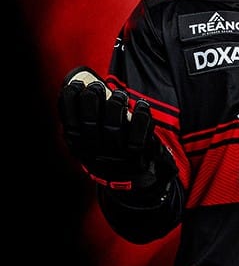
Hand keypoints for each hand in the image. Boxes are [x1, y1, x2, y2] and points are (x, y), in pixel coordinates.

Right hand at [58, 67, 174, 190]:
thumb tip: (76, 85)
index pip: (69, 123)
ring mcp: (115, 156)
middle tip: (98, 86)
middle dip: (93, 98)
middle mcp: (94, 152)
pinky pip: (139, 136)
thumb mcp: (85, 140)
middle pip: (91, 122)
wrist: (128, 181)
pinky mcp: (136, 157)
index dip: (70, 99)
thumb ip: (81, 119)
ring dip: (116, 104)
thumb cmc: (105, 149)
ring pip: (113, 127)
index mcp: (78, 145)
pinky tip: (141, 105)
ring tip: (119, 95)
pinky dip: (142, 117)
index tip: (77, 84)